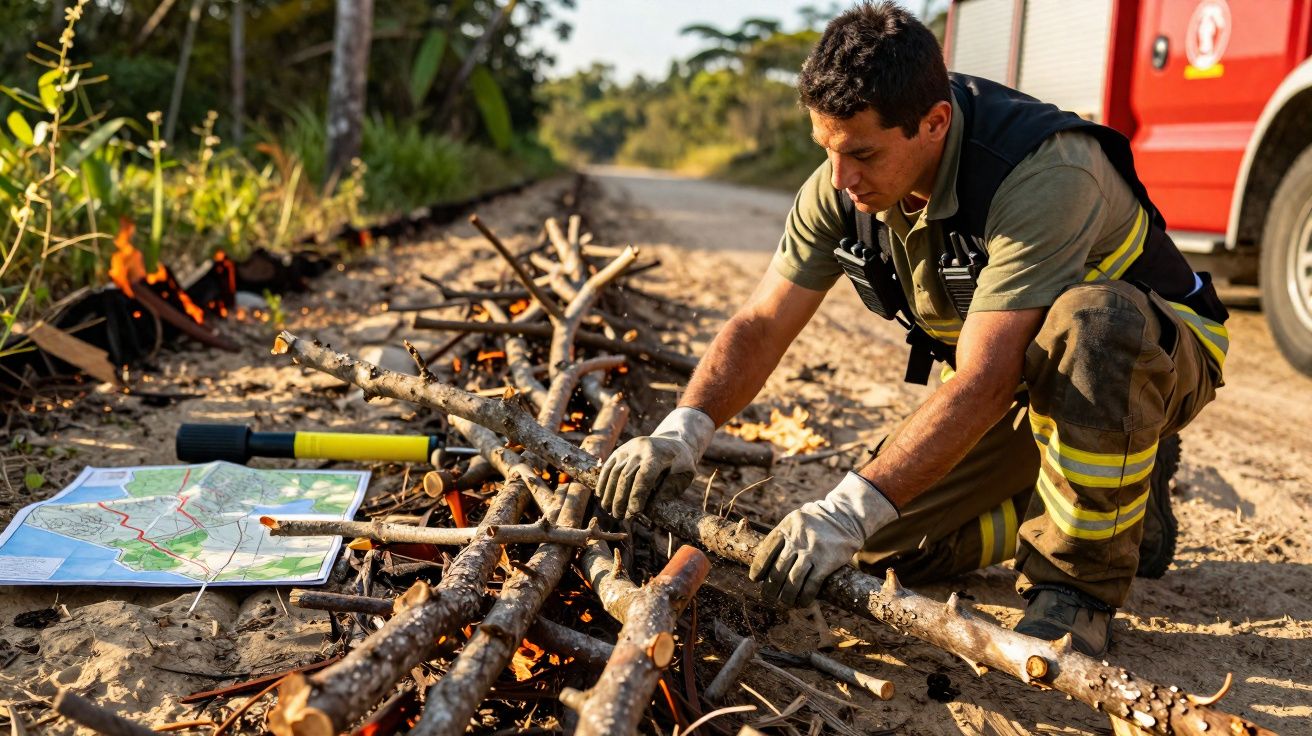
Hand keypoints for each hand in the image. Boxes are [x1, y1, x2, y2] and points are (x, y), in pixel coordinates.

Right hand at [597, 407, 714, 518]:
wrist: (672, 441)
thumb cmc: (680, 463)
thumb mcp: (685, 475)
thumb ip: (669, 489)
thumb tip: (649, 505)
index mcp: (658, 454)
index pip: (645, 476)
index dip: (637, 495)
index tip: (634, 512)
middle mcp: (640, 448)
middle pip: (626, 475)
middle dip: (621, 498)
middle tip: (619, 516)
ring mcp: (628, 448)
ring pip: (614, 472)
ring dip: (609, 493)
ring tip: (609, 510)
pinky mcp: (620, 450)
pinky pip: (608, 467)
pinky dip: (603, 482)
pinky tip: (601, 496)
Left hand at [748, 472, 897, 606]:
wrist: (845, 517)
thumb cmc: (815, 523)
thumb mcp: (796, 521)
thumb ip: (782, 537)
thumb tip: (764, 564)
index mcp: (787, 527)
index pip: (766, 551)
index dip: (759, 568)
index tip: (755, 579)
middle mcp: (798, 538)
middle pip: (778, 569)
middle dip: (771, 587)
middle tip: (768, 597)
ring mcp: (812, 551)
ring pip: (793, 580)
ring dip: (786, 596)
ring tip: (784, 602)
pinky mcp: (827, 562)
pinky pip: (811, 585)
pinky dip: (804, 597)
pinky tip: (802, 603)